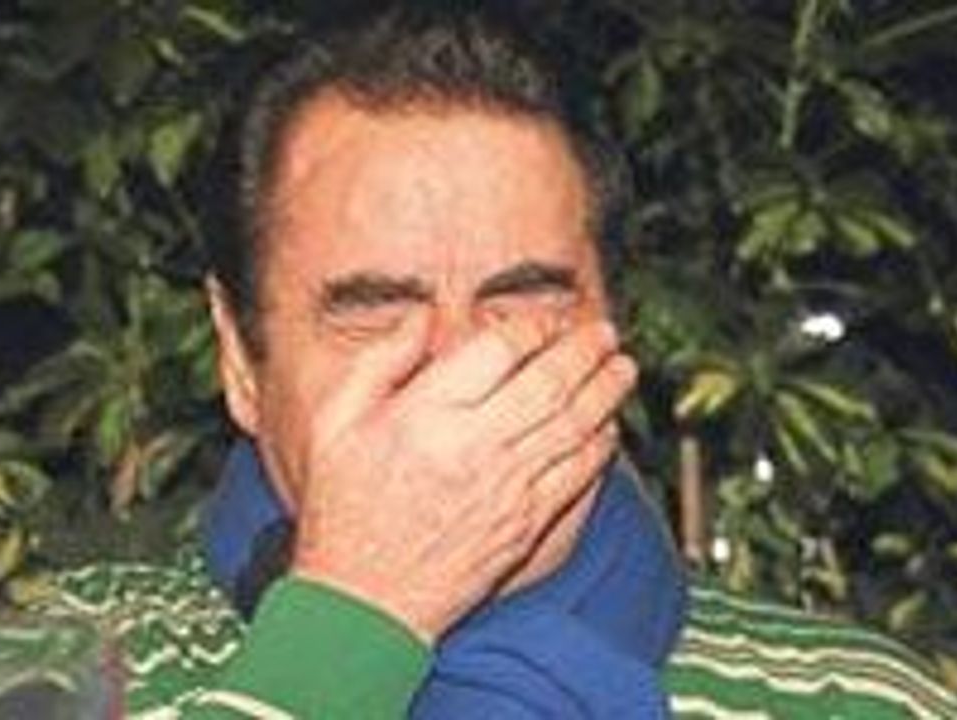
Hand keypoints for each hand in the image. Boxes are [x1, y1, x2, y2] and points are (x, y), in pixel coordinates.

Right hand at [288, 313, 636, 642]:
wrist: (367, 599)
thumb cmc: (346, 510)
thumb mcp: (336, 422)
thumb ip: (381, 360)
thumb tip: (422, 317)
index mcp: (428, 413)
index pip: (501, 348)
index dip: (532, 325)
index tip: (541, 321)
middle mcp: (475, 445)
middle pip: (551, 380)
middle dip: (585, 349)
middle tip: (602, 333)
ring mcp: (508, 487)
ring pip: (575, 423)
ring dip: (606, 390)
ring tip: (620, 368)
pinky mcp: (527, 524)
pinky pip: (578, 473)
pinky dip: (600, 444)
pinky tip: (607, 427)